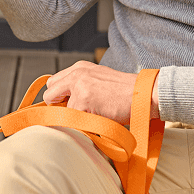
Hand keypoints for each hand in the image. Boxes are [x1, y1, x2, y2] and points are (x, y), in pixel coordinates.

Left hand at [42, 60, 160, 125]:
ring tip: (92, 117)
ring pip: (59, 110)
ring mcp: (79, 86)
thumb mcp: (99, 80)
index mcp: (79, 68)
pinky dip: (82, 124)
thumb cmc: (125, 92)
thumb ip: (81, 87)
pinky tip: (97, 120)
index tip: (66, 107)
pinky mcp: (83, 100)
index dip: (58, 98)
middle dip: (58, 107)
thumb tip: (64, 104)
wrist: (143, 94)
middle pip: (49, 94)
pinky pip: (72, 119)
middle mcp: (76, 74)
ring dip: (72, 117)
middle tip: (76, 114)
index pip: (54, 83)